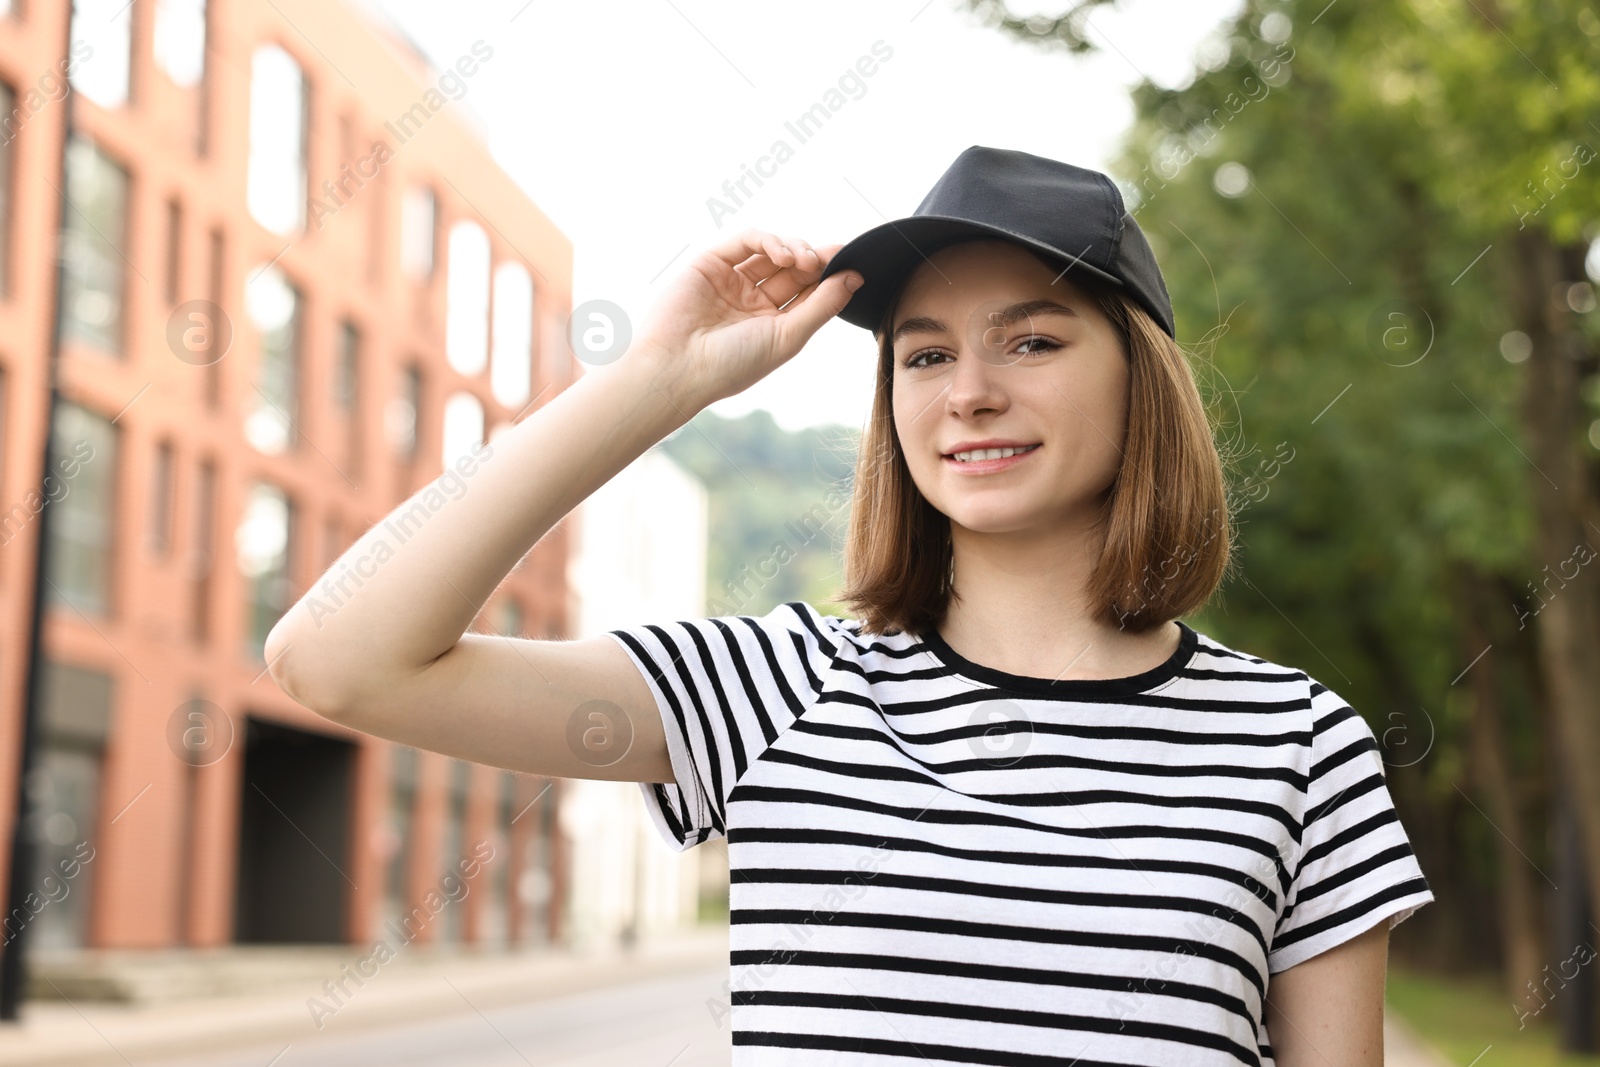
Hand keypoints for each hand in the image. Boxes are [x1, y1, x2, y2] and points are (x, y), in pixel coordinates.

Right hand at [632, 229, 863, 407]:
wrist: (677, 368)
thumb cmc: (732, 364)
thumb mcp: (788, 336)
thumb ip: (822, 306)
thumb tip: (856, 278)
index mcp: (772, 324)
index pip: (809, 291)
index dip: (831, 276)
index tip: (854, 266)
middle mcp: (752, 301)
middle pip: (794, 268)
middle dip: (816, 259)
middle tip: (834, 256)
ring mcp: (732, 281)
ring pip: (773, 251)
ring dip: (796, 249)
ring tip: (806, 261)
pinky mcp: (711, 263)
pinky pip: (747, 241)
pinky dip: (769, 241)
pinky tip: (784, 254)